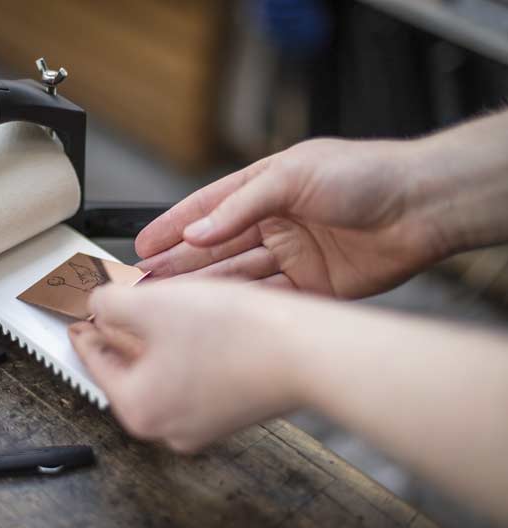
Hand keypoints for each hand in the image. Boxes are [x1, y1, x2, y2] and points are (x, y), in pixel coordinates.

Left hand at [68, 279, 304, 452]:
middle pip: (128, 368)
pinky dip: (184, 347)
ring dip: (154, 335)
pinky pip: (192, 375)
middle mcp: (168, 426)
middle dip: (121, 329)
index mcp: (139, 408)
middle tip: (113, 303)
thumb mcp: (154, 305)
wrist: (308, 353)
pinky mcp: (230, 410)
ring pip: (163, 369)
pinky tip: (192, 320)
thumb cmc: (237, 335)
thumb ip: (109, 303)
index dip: (83, 329)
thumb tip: (95, 304)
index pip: (95, 361)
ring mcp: (202, 423)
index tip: (75, 318)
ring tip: (153, 303)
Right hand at [135, 138, 449, 298]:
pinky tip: (215, 314)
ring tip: (169, 302)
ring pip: (236, 277)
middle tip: (145, 281)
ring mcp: (291, 257)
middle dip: (179, 263)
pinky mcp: (312, 288)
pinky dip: (241, 307)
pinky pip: (267, 299)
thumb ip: (239, 207)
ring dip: (204, 289)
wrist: (422, 207)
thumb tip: (196, 232)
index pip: (206, 209)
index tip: (142, 244)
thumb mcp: (290, 176)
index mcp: (264, 188)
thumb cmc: (363, 175)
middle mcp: (274, 224)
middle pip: (216, 248)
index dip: (173, 226)